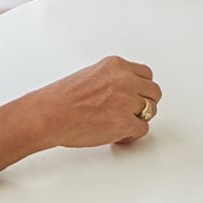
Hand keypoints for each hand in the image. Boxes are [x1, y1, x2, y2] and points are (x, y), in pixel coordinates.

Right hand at [32, 56, 162, 148]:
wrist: (50, 114)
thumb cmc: (62, 98)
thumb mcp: (92, 74)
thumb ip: (112, 79)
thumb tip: (122, 91)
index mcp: (116, 65)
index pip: (146, 74)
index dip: (142, 89)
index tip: (137, 96)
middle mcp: (125, 80)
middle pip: (153, 91)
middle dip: (145, 103)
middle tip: (133, 113)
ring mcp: (126, 101)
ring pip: (150, 110)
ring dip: (139, 119)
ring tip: (124, 125)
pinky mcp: (123, 122)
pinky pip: (142, 129)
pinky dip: (132, 135)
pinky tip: (119, 136)